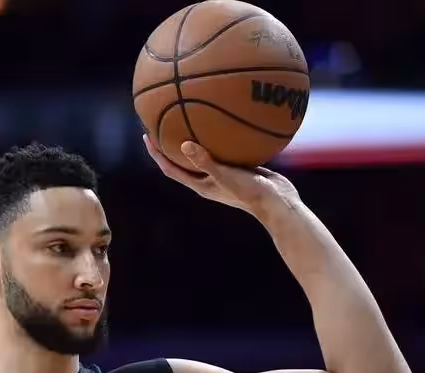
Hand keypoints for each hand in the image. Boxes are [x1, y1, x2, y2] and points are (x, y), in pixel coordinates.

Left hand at [143, 135, 299, 217]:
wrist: (277, 201)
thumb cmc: (248, 193)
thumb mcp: (224, 175)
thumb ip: (205, 161)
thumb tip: (184, 144)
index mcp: (200, 184)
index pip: (170, 169)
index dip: (156, 154)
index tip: (146, 136)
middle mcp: (208, 179)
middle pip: (183, 160)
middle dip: (171, 144)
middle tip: (163, 122)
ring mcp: (224, 173)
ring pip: (205, 153)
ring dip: (197, 138)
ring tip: (191, 117)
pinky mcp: (239, 167)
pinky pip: (225, 149)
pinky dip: (222, 136)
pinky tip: (224, 120)